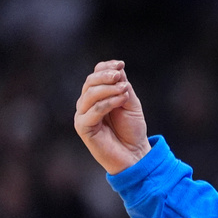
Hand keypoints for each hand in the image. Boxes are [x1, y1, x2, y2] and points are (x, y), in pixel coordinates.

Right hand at [74, 60, 150, 174]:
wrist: (134, 153)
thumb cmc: (132, 129)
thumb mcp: (131, 103)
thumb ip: (123, 87)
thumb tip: (118, 69)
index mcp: (98, 96)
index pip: (95, 75)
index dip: (106, 67)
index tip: (121, 64)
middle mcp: (87, 104)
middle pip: (90, 82)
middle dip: (105, 76)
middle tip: (120, 76)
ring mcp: (83, 115)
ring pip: (89, 94)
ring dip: (108, 89)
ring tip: (124, 90)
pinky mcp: (83, 128)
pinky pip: (92, 111)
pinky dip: (107, 102)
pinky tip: (121, 99)